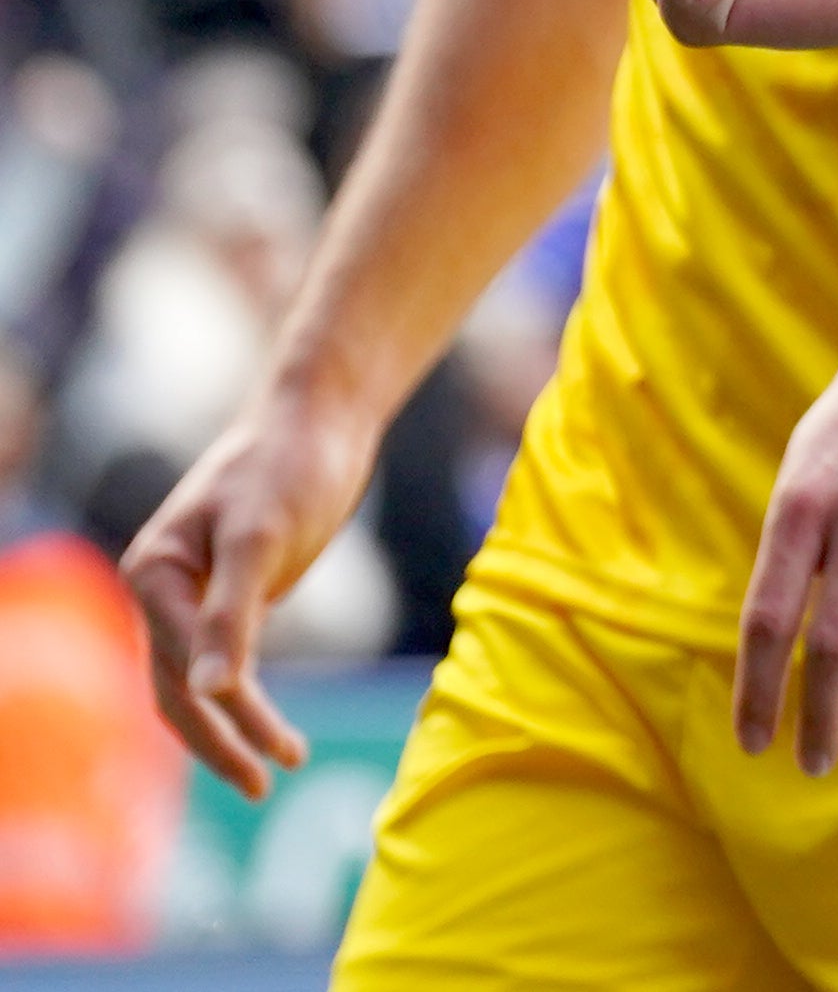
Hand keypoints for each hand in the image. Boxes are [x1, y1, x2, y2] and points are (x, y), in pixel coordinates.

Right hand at [119, 390, 376, 796]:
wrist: (321, 415)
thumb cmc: (289, 466)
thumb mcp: (263, 538)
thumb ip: (233, 615)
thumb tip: (213, 693)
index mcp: (151, 573)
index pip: (183, 667)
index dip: (228, 719)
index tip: (274, 758)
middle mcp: (160, 586)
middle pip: (179, 684)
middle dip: (220, 739)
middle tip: (264, 786)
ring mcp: (191, 590)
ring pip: (199, 678)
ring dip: (230, 726)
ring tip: (277, 768)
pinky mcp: (229, 590)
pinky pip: (223, 657)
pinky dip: (241, 695)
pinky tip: (266, 725)